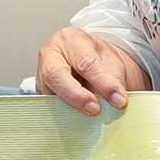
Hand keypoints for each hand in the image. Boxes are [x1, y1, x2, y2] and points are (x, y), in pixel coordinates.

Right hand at [36, 24, 152, 119]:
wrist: (88, 62)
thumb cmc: (97, 59)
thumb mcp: (112, 62)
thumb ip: (114, 80)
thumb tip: (116, 100)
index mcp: (71, 40)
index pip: (85, 61)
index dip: (102, 83)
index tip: (118, 100)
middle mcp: (51, 54)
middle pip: (56, 75)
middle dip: (76, 95)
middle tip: (95, 109)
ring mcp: (41, 74)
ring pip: (49, 93)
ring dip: (70, 107)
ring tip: (90, 116)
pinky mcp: (41, 93)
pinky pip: (49, 105)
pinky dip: (65, 113)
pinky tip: (79, 119)